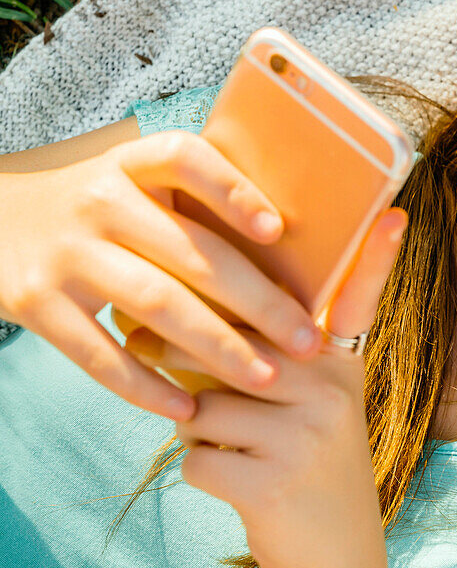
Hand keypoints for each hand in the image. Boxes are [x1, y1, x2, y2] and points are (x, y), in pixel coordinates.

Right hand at [0, 131, 323, 420]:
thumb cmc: (100, 209)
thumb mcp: (136, 183)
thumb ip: (195, 200)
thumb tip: (293, 240)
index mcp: (133, 165)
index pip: (186, 160)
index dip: (233, 191)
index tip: (278, 231)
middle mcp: (100, 201)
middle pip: (192, 252)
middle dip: (259, 303)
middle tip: (308, 340)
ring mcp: (67, 253)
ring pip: (157, 303)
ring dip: (218, 347)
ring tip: (267, 377)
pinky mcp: (36, 302)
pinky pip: (98, 353)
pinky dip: (145, 385)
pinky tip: (187, 407)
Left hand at [128, 206, 405, 567]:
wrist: (335, 555)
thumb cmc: (302, 463)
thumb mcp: (306, 405)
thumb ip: (264, 358)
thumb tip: (173, 322)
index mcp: (341, 363)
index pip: (360, 300)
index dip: (377, 256)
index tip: (396, 213)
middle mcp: (334, 388)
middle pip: (233, 342)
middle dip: (184, 357)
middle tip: (168, 360)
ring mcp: (309, 434)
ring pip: (202, 401)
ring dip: (197, 428)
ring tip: (237, 447)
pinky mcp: (275, 480)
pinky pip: (195, 455)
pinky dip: (201, 471)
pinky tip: (241, 482)